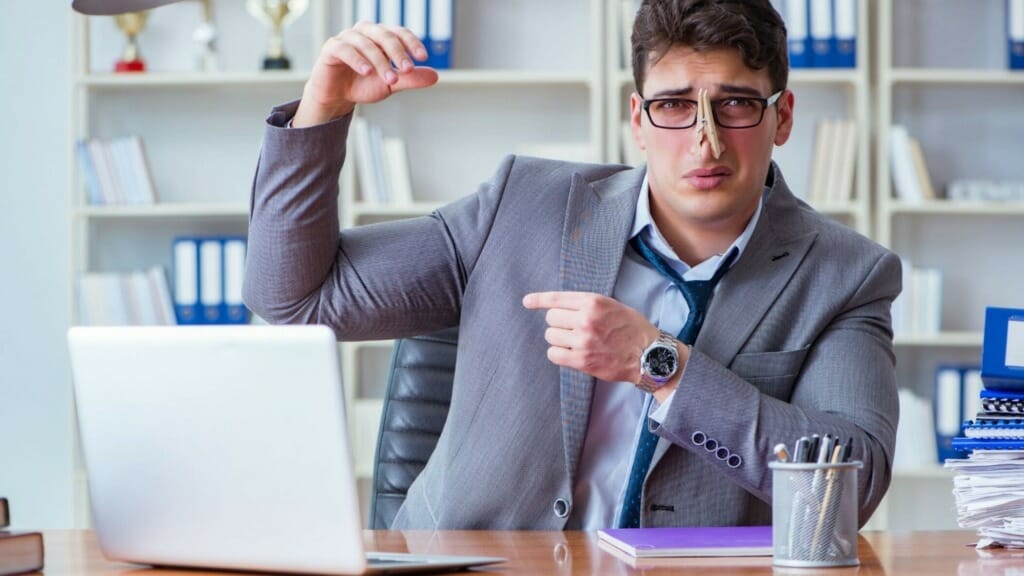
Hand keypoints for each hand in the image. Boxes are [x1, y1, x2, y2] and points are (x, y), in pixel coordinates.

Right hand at [293, 22, 439, 126]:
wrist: (338, 97)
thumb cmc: (364, 85)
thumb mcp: (391, 84)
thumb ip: (410, 79)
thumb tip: (435, 76)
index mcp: (381, 36)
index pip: (399, 33)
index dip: (412, 43)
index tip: (423, 57)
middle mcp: (365, 32)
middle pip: (385, 35)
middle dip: (398, 53)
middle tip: (408, 70)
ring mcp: (347, 38)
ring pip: (366, 43)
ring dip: (380, 61)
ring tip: (390, 79)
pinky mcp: (331, 48)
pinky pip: (345, 49)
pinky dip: (358, 60)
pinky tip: (367, 71)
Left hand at [523, 291, 659, 383]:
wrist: (648, 354)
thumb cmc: (631, 328)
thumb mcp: (611, 305)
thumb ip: (587, 304)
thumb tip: (559, 305)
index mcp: (593, 302)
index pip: (557, 298)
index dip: (538, 300)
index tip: (527, 302)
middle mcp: (586, 319)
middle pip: (551, 318)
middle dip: (559, 323)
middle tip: (573, 328)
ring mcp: (583, 340)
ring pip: (551, 336)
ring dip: (558, 339)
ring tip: (574, 341)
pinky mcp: (582, 360)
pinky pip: (554, 354)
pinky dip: (558, 353)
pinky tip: (570, 353)